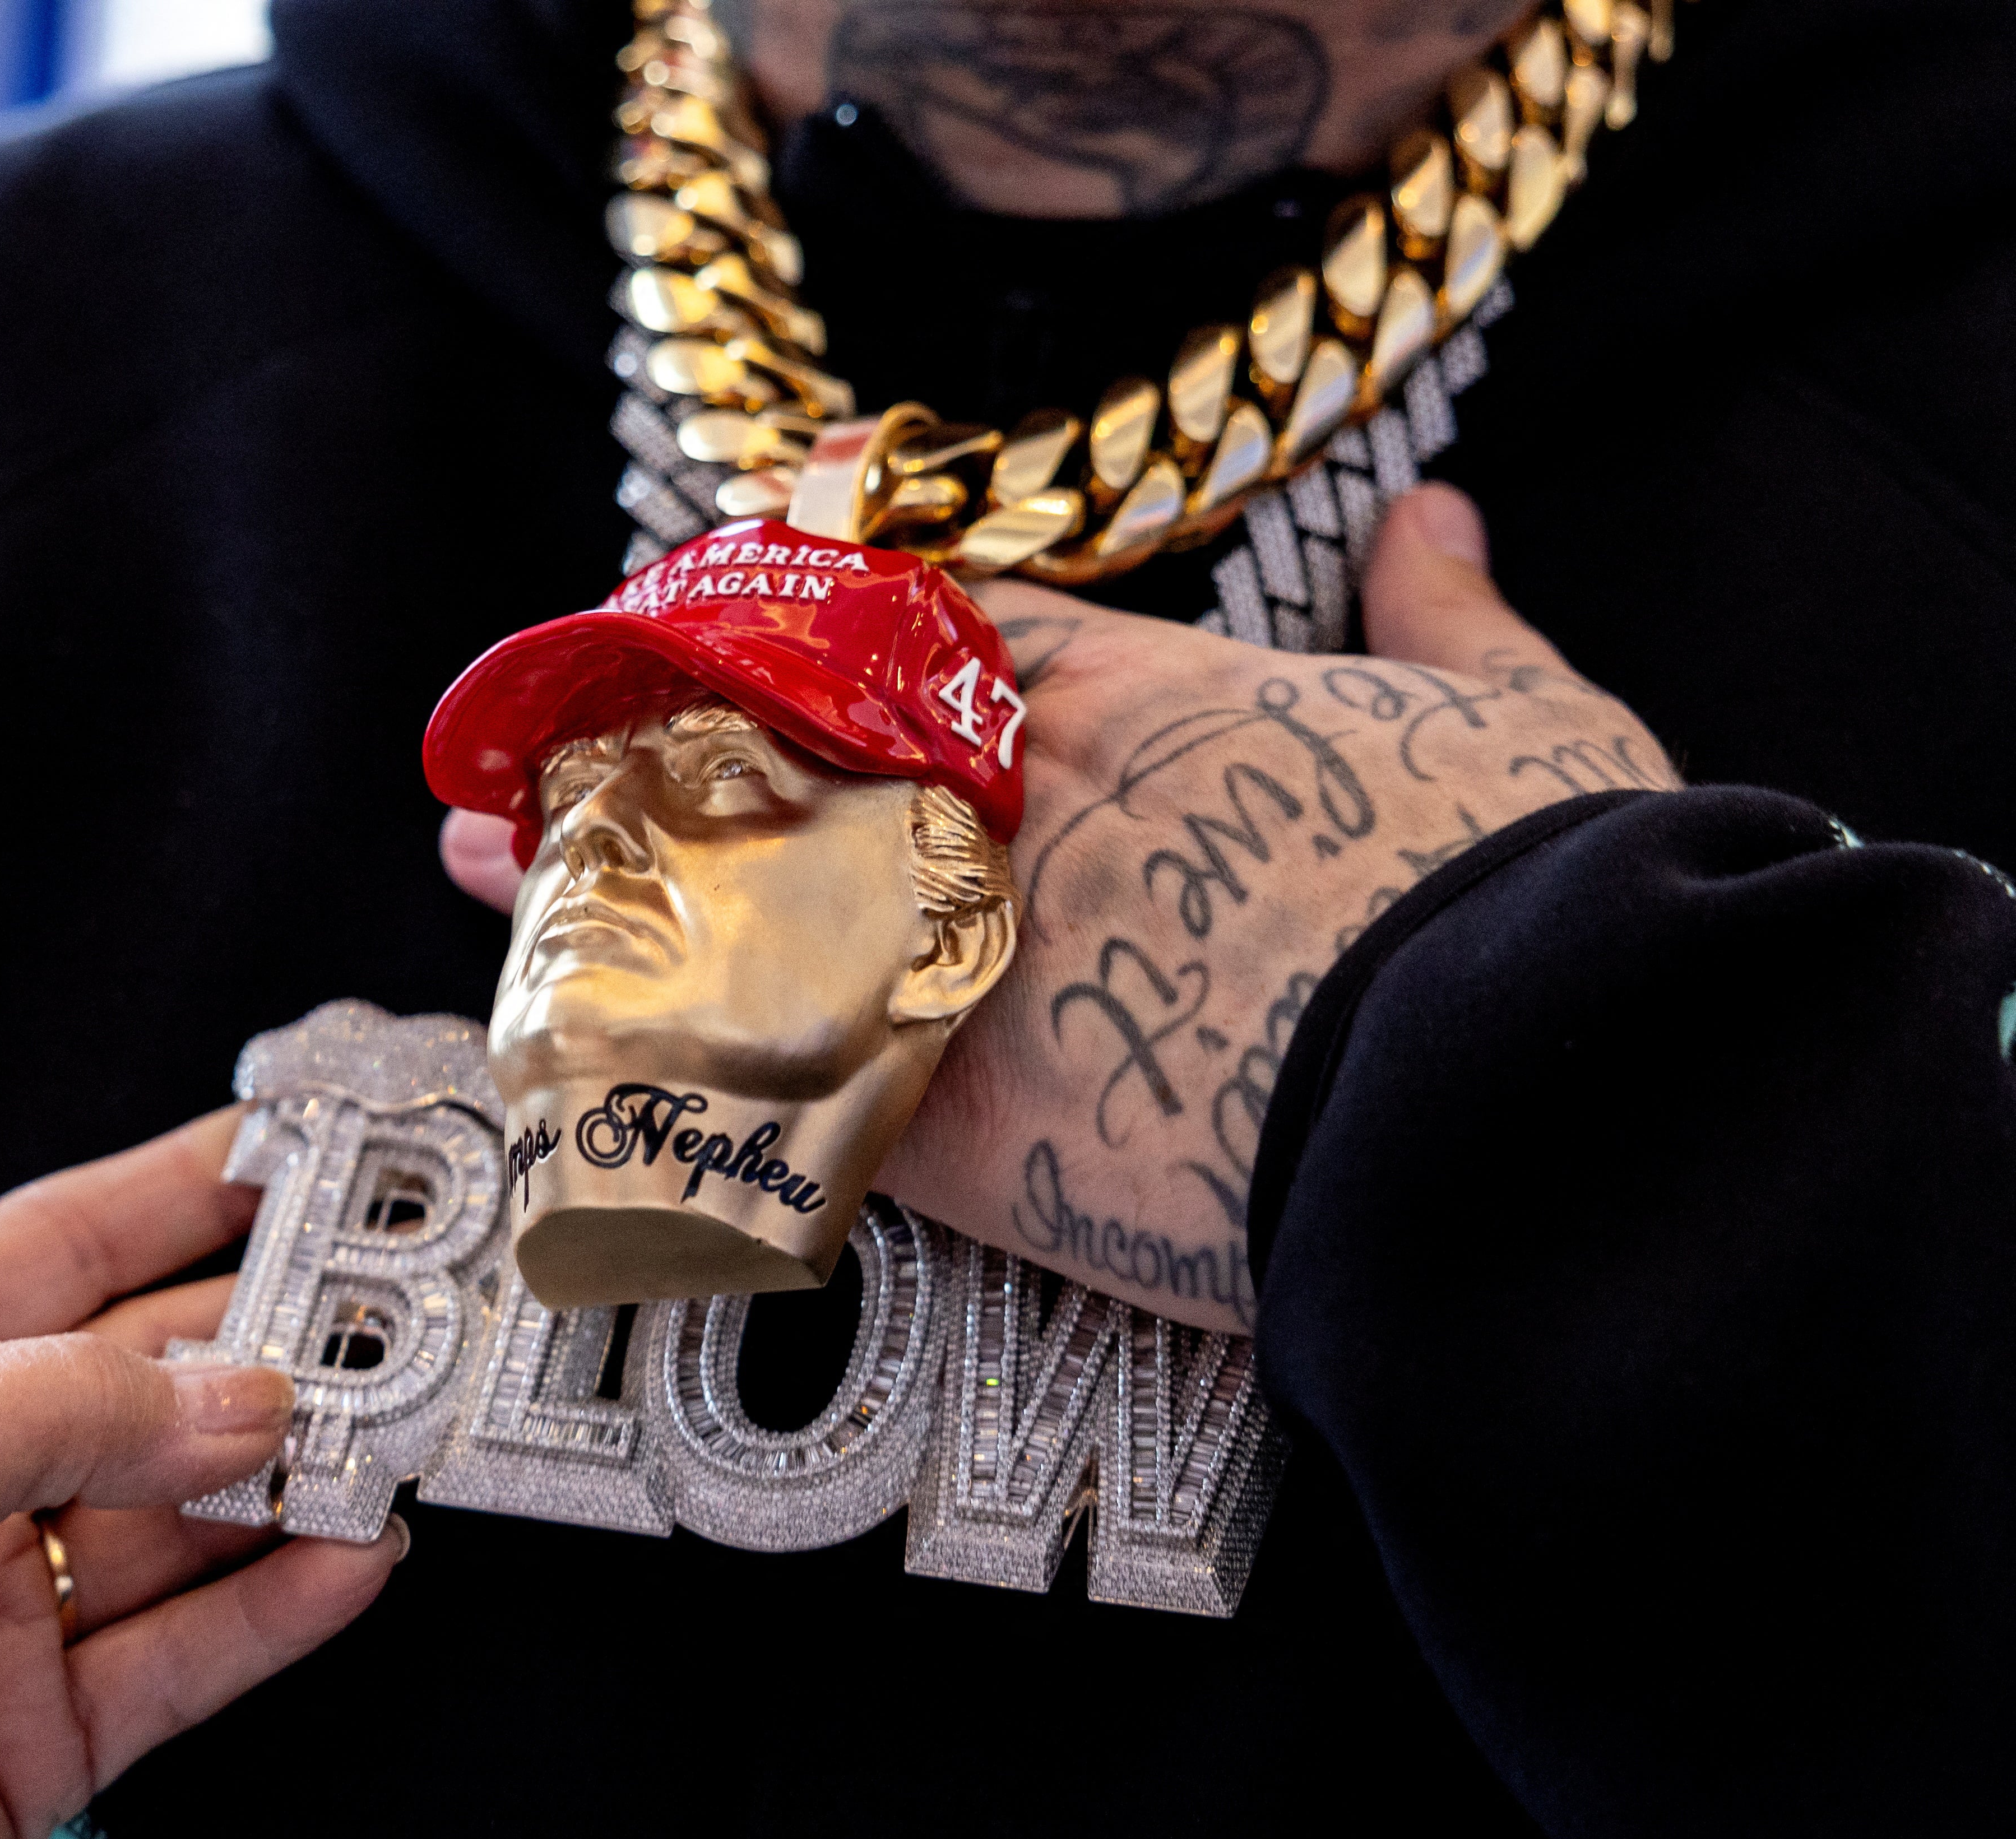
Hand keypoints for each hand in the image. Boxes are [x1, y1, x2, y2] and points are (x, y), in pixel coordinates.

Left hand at [0, 1113, 396, 1838]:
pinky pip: (183, 1653)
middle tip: (388, 1310)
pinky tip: (352, 1560)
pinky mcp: (36, 1734)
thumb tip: (240, 1396)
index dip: (169, 1196)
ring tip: (395, 1436)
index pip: (48, 1249)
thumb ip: (70, 1410)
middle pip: (131, 1386)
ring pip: (176, 1521)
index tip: (289, 1154)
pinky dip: (273, 1608)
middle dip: (257, 1348)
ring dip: (283, 1480)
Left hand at [442, 486, 1678, 1331]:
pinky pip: (770, 1094)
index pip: (937, 629)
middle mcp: (1010, 826)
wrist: (1513, 1092)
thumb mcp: (1524, 717)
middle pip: (790, 762)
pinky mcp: (949, 1139)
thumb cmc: (1538, 898)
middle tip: (536, 758)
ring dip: (607, 890)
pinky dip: (674, 1072)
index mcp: (1138, 709)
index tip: (738, 603)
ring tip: (487, 876)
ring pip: (741, 910)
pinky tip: (575, 1058)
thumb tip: (1442, 513)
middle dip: (659, 752)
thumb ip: (1455, 614)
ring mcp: (962, 976)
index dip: (827, 608)